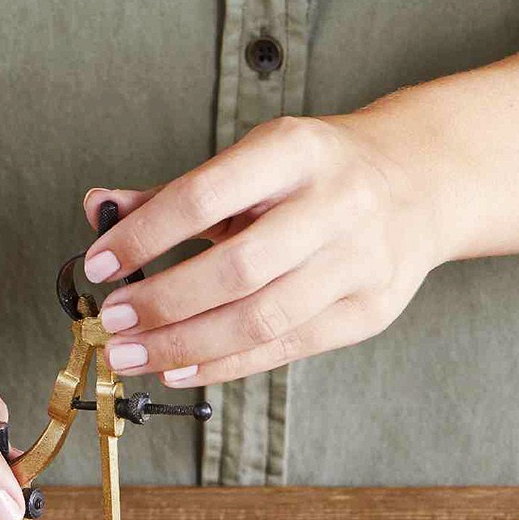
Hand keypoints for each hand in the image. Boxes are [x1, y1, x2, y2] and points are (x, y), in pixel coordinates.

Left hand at [80, 116, 440, 387]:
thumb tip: (98, 210)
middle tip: (112, 319)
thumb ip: (177, 191)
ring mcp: (359, 262)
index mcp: (297, 151)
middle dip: (164, 301)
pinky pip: (286, 348)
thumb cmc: (319, 173)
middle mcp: (336, 204)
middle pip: (238, 268)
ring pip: (262, 318)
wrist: (421, 184)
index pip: (207, 195)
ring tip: (132, 354)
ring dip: (186, 344)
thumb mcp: (254, 161)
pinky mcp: (369, 311)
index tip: (99, 263)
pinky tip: (179, 368)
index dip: (146, 235)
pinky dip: (225, 364)